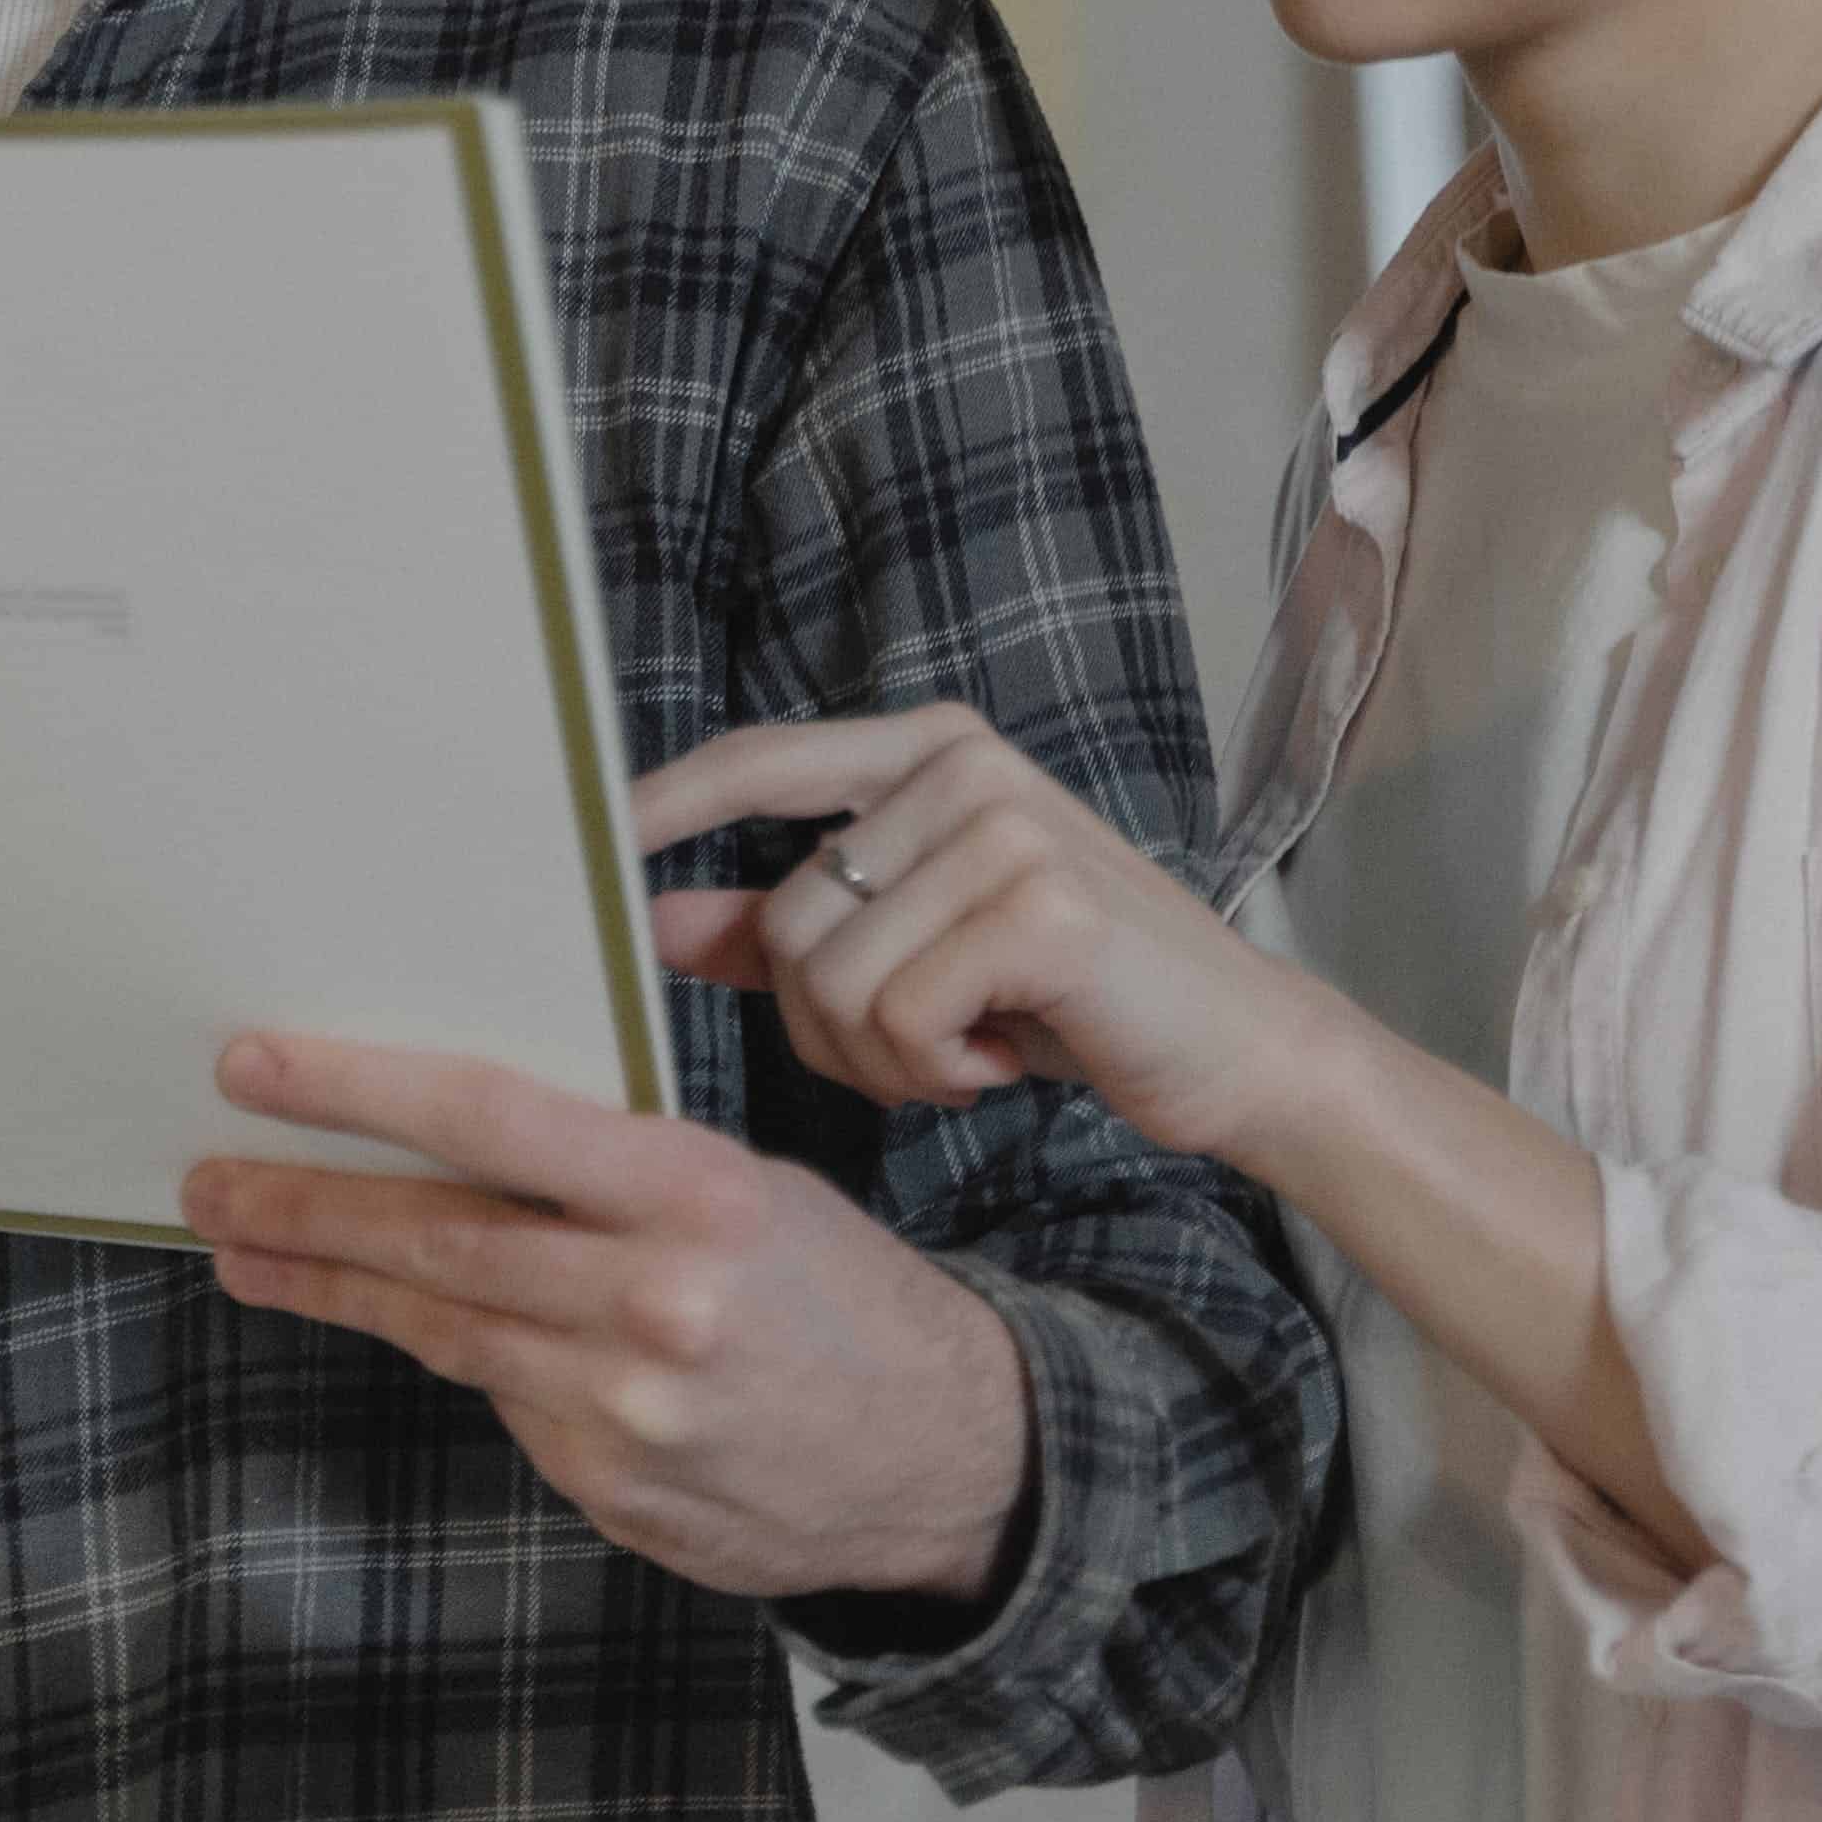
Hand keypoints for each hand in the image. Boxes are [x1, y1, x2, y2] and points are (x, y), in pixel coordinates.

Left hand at [178, 1031, 1027, 1603]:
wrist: (948, 1455)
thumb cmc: (839, 1293)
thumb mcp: (750, 1190)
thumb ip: (611, 1173)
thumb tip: (455, 1137)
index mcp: (696, 1196)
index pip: (490, 1120)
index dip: (358, 1091)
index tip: (256, 1066)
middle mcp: (653, 1303)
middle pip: (433, 1237)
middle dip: (300, 1206)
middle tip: (207, 1180)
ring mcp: (626, 1410)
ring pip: (441, 1328)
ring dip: (330, 1286)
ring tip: (247, 1251)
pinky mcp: (612, 1488)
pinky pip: (504, 1405)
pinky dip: (462, 1359)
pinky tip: (423, 1328)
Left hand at [641, 705, 1327, 1166]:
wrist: (1235, 1047)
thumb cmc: (1067, 998)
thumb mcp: (919, 950)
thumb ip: (790, 929)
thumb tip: (657, 922)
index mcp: (928, 750)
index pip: (755, 761)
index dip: (662, 807)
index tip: (586, 848)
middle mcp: (963, 765)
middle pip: (788, 920)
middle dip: (829, 1027)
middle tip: (923, 1048)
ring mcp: (1008, 825)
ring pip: (834, 980)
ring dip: (886, 1059)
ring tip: (972, 1047)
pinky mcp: (1043, 905)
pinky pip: (902, 1017)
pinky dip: (939, 1071)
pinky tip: (1008, 1057)